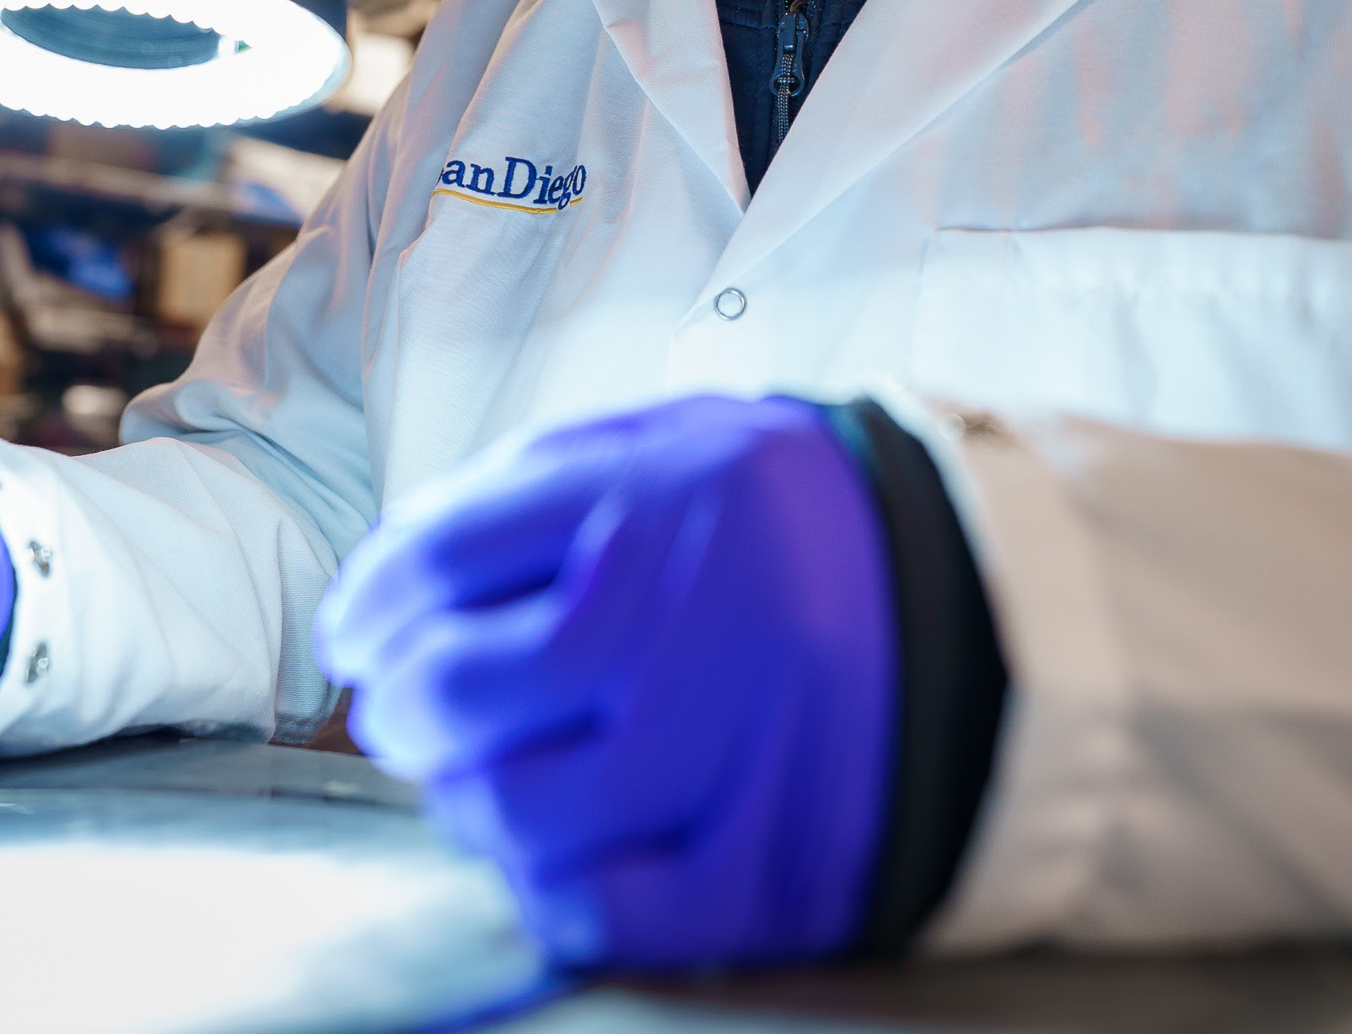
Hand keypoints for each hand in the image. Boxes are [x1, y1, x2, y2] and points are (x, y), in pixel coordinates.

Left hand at [315, 394, 895, 968]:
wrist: (998, 613)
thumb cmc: (810, 524)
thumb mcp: (693, 441)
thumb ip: (551, 481)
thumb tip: (402, 558)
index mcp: (658, 505)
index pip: (439, 559)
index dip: (370, 600)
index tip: (353, 629)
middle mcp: (687, 631)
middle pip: (456, 689)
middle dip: (400, 705)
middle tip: (406, 707)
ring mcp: (727, 761)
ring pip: (511, 811)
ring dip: (464, 797)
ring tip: (480, 773)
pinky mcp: (765, 872)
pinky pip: (600, 909)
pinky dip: (548, 886)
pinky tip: (554, 845)